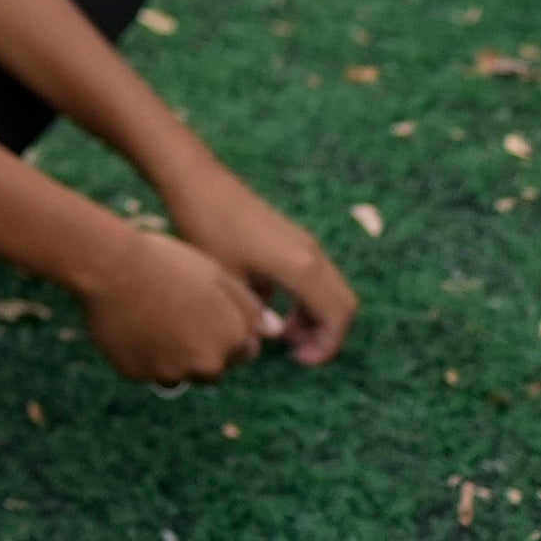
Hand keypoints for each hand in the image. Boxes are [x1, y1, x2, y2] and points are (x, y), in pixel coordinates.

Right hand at [76, 225, 278, 386]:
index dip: (227, 331)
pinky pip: (145, 371)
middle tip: (176, 316)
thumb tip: (275, 331)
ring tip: (151, 319)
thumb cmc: (168, 262)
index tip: (206, 312)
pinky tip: (131, 326)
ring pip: (178, 373)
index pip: (243, 351)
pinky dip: (141, 356)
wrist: (112, 267)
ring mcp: (170, 372)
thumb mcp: (217, 275)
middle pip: (212, 369)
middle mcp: (207, 364)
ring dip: (172, 357)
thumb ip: (249, 307)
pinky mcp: (137, 374)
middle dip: (202, 350)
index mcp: (232, 338)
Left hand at [157, 175, 356, 365]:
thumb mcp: (227, 277)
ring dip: (315, 316)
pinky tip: (269, 305)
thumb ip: (254, 312)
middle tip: (294, 351)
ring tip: (282, 333)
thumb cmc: (206, 227)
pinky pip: (314, 276)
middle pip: (343, 305)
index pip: (336, 317)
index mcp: (301, 267)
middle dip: (326, 334)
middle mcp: (312, 254)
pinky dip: (305, 298)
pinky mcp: (292, 238)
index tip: (298, 360)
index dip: (326, 346)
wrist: (197, 181)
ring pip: (330, 290)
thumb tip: (272, 334)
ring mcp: (304, 243)